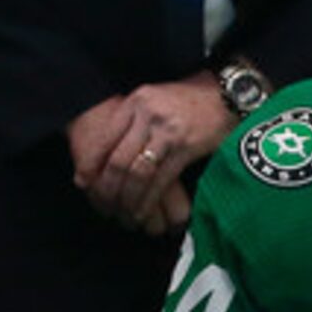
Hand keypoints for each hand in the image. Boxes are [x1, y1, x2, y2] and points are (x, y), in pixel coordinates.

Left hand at [69, 76, 227, 231]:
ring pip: (136, 173)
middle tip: (103, 206)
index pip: (105, 138)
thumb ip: (130, 122)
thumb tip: (103, 155)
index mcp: (135, 102)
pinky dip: (148, 200)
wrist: (229, 96)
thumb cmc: (188, 101)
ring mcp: (167, 131)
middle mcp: (147, 114)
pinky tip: (141, 211)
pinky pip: (160, 180)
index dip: (91, 164)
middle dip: (107, 188)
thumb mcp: (154, 102)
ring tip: (122, 215)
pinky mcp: (186, 147)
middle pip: (117, 159)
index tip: (82, 182)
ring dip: (127, 199)